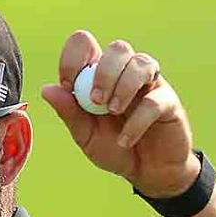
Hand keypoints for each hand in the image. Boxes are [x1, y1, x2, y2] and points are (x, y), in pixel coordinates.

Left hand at [41, 30, 199, 197]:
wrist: (147, 173)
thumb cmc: (114, 148)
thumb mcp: (85, 135)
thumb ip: (69, 113)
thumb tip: (47, 90)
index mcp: (99, 75)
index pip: (85, 44)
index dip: (73, 59)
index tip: (68, 86)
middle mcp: (126, 73)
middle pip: (118, 48)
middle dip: (104, 73)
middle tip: (96, 101)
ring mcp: (149, 84)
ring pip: (140, 63)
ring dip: (123, 87)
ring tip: (113, 112)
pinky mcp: (168, 102)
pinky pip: (154, 100)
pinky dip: (137, 121)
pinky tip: (125, 140)